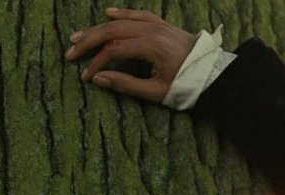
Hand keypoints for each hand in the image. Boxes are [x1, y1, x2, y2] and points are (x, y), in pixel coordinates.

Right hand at [64, 7, 196, 102]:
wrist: (214, 75)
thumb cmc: (187, 87)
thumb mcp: (156, 92)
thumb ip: (126, 85)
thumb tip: (99, 79)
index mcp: (151, 47)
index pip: (114, 51)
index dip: (96, 63)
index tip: (86, 77)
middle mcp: (153, 31)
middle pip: (112, 31)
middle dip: (89, 42)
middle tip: (70, 52)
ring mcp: (158, 25)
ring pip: (122, 22)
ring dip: (98, 28)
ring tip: (78, 35)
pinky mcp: (163, 25)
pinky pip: (139, 15)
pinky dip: (122, 14)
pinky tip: (108, 13)